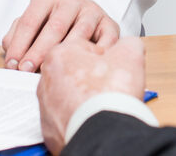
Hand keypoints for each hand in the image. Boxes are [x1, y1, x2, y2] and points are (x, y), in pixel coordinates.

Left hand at [2, 0, 118, 72]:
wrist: (83, 14)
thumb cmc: (50, 23)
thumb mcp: (32, 22)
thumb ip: (17, 35)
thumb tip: (12, 55)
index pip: (30, 21)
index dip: (20, 44)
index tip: (13, 65)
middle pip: (54, 27)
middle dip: (39, 51)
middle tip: (27, 71)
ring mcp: (92, 10)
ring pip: (80, 33)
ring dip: (66, 54)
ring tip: (54, 71)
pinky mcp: (110, 23)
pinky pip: (106, 39)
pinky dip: (97, 54)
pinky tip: (86, 67)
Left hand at [38, 36, 144, 153]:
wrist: (103, 133)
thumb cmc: (110, 93)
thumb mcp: (130, 53)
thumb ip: (127, 43)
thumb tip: (127, 46)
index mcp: (59, 54)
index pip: (86, 47)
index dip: (106, 57)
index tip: (113, 68)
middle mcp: (46, 79)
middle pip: (75, 71)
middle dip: (92, 77)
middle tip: (110, 85)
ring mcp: (46, 106)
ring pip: (70, 95)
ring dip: (85, 97)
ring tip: (103, 103)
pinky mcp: (49, 128)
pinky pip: (67, 117)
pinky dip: (79, 116)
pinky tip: (93, 117)